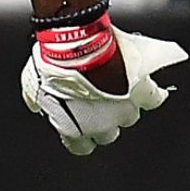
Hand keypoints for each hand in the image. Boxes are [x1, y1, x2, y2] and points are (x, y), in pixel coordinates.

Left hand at [20, 21, 187, 153]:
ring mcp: (124, 109)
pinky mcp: (142, 92)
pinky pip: (153, 98)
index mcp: (73, 128)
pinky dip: (150, 92)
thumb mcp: (36, 85)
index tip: (81, 122)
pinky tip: (144, 83)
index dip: (82, 133)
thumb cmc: (53, 62)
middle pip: (108, 132)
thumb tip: (37, 102)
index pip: (82, 146)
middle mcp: (101, 124)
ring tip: (117, 84)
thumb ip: (40, 100)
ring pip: (130, 116)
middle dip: (103, 117)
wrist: (75, 44)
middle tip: (99, 98)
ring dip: (124, 103)